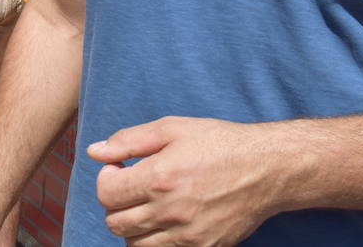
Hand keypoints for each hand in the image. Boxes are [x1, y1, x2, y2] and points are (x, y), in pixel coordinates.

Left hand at [88, 116, 286, 245]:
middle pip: (116, 223)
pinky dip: (156, 243)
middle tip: (132, 188)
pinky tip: (164, 222)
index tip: (119, 169)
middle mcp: (171, 210)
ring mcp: (189, 235)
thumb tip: (95, 151)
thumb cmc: (219, 142)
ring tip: (147, 206)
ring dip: (133, 227)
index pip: (106, 194)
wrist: (267, 168)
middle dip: (116, 204)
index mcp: (159, 177)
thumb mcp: (171, 128)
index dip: (106, 180)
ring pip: (135, 245)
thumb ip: (129, 141)